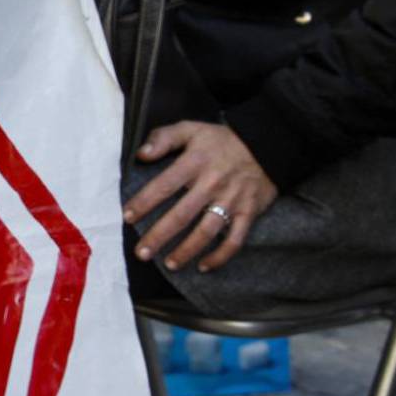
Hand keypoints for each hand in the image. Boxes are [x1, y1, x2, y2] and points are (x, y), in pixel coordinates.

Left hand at [124, 121, 278, 273]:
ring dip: (187, 251)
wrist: (267, 145)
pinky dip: (221, 256)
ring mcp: (232, 200)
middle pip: (182, 215)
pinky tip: (204, 266)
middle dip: (159, 236)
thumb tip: (141, 154)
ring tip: (169, 264)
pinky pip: (235, 239)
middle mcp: (212, 183)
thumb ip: (163, 138)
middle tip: (142, 253)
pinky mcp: (249, 212)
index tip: (128, 217)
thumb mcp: (191, 129)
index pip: (164, 185)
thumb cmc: (221, 140)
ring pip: (207, 231)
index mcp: (195, 162)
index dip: (144, 202)